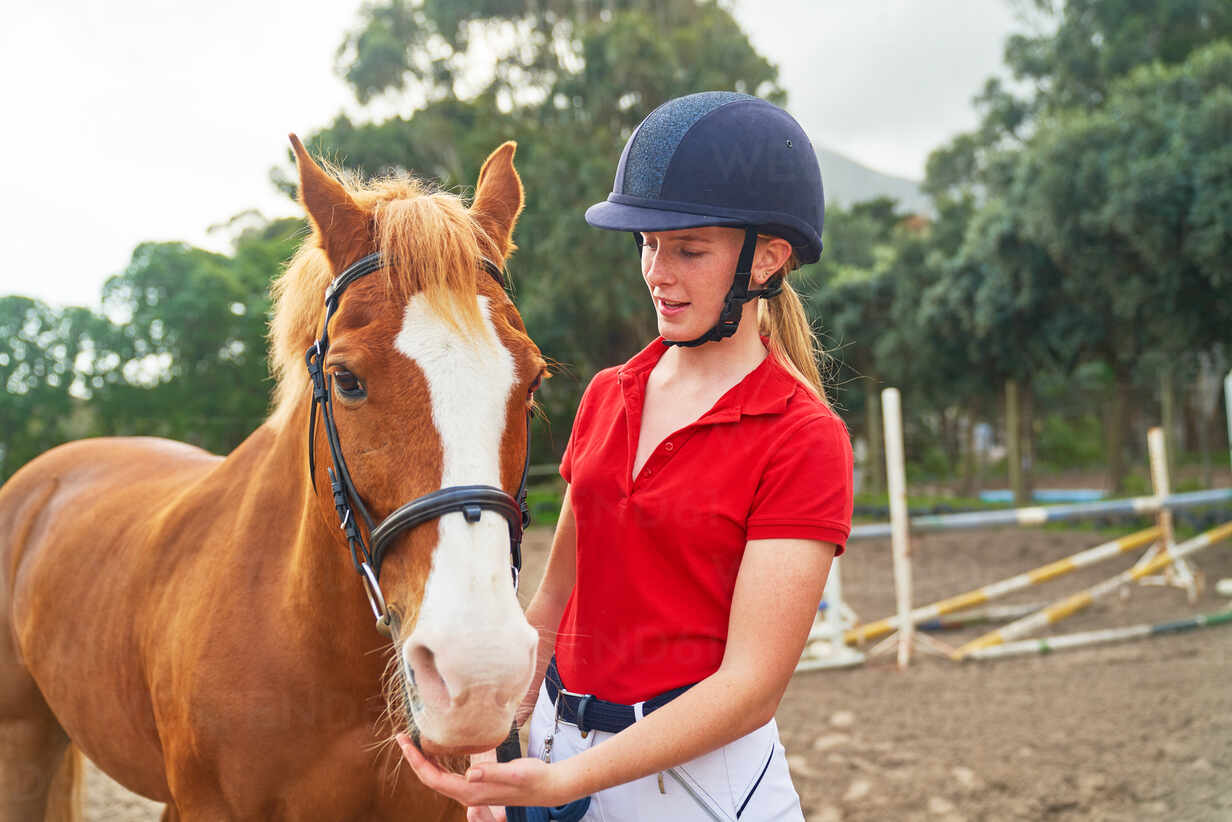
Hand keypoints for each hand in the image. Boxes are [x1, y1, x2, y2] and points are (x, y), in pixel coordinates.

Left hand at [397, 734, 571, 809]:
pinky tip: (440, 750)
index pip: (433, 778)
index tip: (403, 741)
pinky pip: (450, 775)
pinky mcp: (479, 784)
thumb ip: (492, 772)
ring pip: (439, 777)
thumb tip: (469, 772)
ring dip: (424, 760)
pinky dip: (439, 761)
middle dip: (414, 758)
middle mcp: (468, 793)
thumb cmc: (534, 779)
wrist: (549, 787)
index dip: (415, 760)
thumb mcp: (515, 772)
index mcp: (471, 791)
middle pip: (431, 778)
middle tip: (402, 737)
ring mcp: (473, 790)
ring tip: (415, 742)